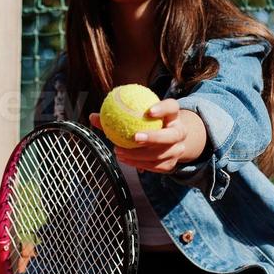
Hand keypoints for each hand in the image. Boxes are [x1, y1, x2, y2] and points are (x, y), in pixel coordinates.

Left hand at [89, 99, 207, 173]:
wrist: (166, 141)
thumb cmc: (147, 124)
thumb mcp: (136, 116)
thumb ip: (117, 116)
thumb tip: (93, 117)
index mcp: (173, 115)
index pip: (172, 107)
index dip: (163, 109)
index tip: (149, 111)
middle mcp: (180, 132)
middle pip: (172, 136)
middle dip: (155, 137)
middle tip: (134, 137)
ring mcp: (178, 149)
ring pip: (162, 154)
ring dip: (140, 154)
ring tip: (119, 151)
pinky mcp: (172, 164)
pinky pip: (156, 166)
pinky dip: (140, 164)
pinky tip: (124, 160)